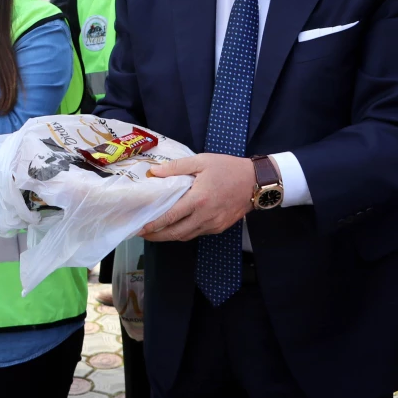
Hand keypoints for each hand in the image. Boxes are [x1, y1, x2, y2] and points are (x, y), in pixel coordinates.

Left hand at [140, 154, 255, 241]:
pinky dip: (184, 232)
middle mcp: (205, 216)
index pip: (171, 217)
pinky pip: (198, 233)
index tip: (140, 227)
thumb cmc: (228, 168)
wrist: (257, 181)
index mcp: (198, 200)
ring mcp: (214, 224)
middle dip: (157, 236)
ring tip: (155, 232)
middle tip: (142, 233)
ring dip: (170, 236)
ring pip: (187, 236)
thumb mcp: (201, 161)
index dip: (154, 224)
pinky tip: (176, 226)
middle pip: (176, 233)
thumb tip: (154, 172)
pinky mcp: (220, 227)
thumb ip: (176, 167)